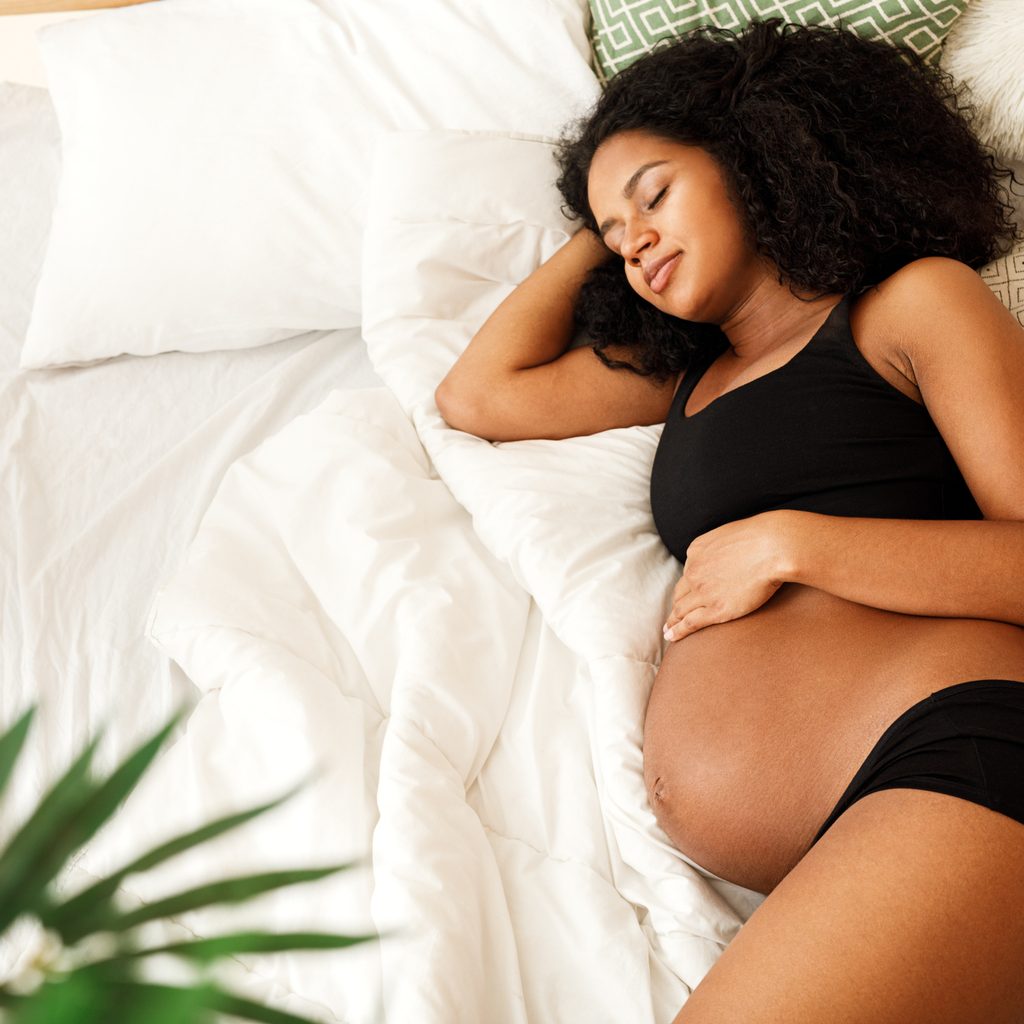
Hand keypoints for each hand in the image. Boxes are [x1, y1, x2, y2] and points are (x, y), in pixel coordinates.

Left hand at [663, 511, 795, 641]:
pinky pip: (690, 623)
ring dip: (672, 621)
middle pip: (681, 592)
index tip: (688, 594)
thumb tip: (732, 550)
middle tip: (673, 616)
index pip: (689, 571)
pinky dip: (678, 631)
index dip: (688, 586)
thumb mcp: (733, 533)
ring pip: (680, 609)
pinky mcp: (716, 609)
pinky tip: (671, 637)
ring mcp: (703, 591)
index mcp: (697, 550)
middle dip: (677, 604)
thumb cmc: (765, 537)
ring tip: (668, 632)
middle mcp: (694, 570)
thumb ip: (725, 545)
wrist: (773, 547)